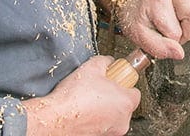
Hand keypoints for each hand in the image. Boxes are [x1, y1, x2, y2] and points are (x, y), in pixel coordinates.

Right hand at [23, 55, 139, 135]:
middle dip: (113, 97)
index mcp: (126, 102)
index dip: (124, 84)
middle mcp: (122, 121)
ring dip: (104, 109)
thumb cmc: (74, 97)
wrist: (55, 118)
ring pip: (113, 117)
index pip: (135, 92)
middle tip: (99, 90)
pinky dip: (96, 120)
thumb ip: (106, 61)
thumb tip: (108, 62)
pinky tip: (83, 112)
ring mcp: (111, 132)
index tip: (115, 81)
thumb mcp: (92, 67)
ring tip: (88, 100)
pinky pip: (102, 126)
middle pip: (124, 105)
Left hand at [120, 0, 189, 59]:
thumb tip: (179, 53)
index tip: (164, 38)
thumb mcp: (139, 35)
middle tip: (175, 30)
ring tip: (182, 21)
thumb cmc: (138, 16)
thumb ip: (158, 47)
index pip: (175, 32)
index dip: (172, 41)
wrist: (136, 1)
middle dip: (188, 30)